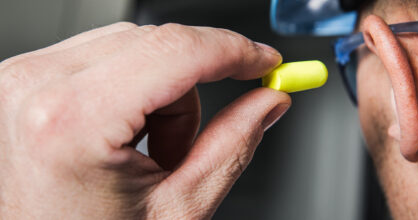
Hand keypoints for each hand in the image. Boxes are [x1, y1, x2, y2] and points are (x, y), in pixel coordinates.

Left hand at [0, 22, 290, 218]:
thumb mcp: (178, 209)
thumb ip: (233, 145)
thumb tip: (268, 101)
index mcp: (72, 121)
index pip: (177, 51)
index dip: (235, 50)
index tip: (263, 61)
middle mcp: (36, 87)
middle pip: (158, 46)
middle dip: (192, 93)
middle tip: (185, 149)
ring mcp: (24, 79)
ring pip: (134, 48)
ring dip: (161, 96)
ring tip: (147, 155)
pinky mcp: (27, 80)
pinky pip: (105, 57)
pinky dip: (132, 91)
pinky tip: (123, 138)